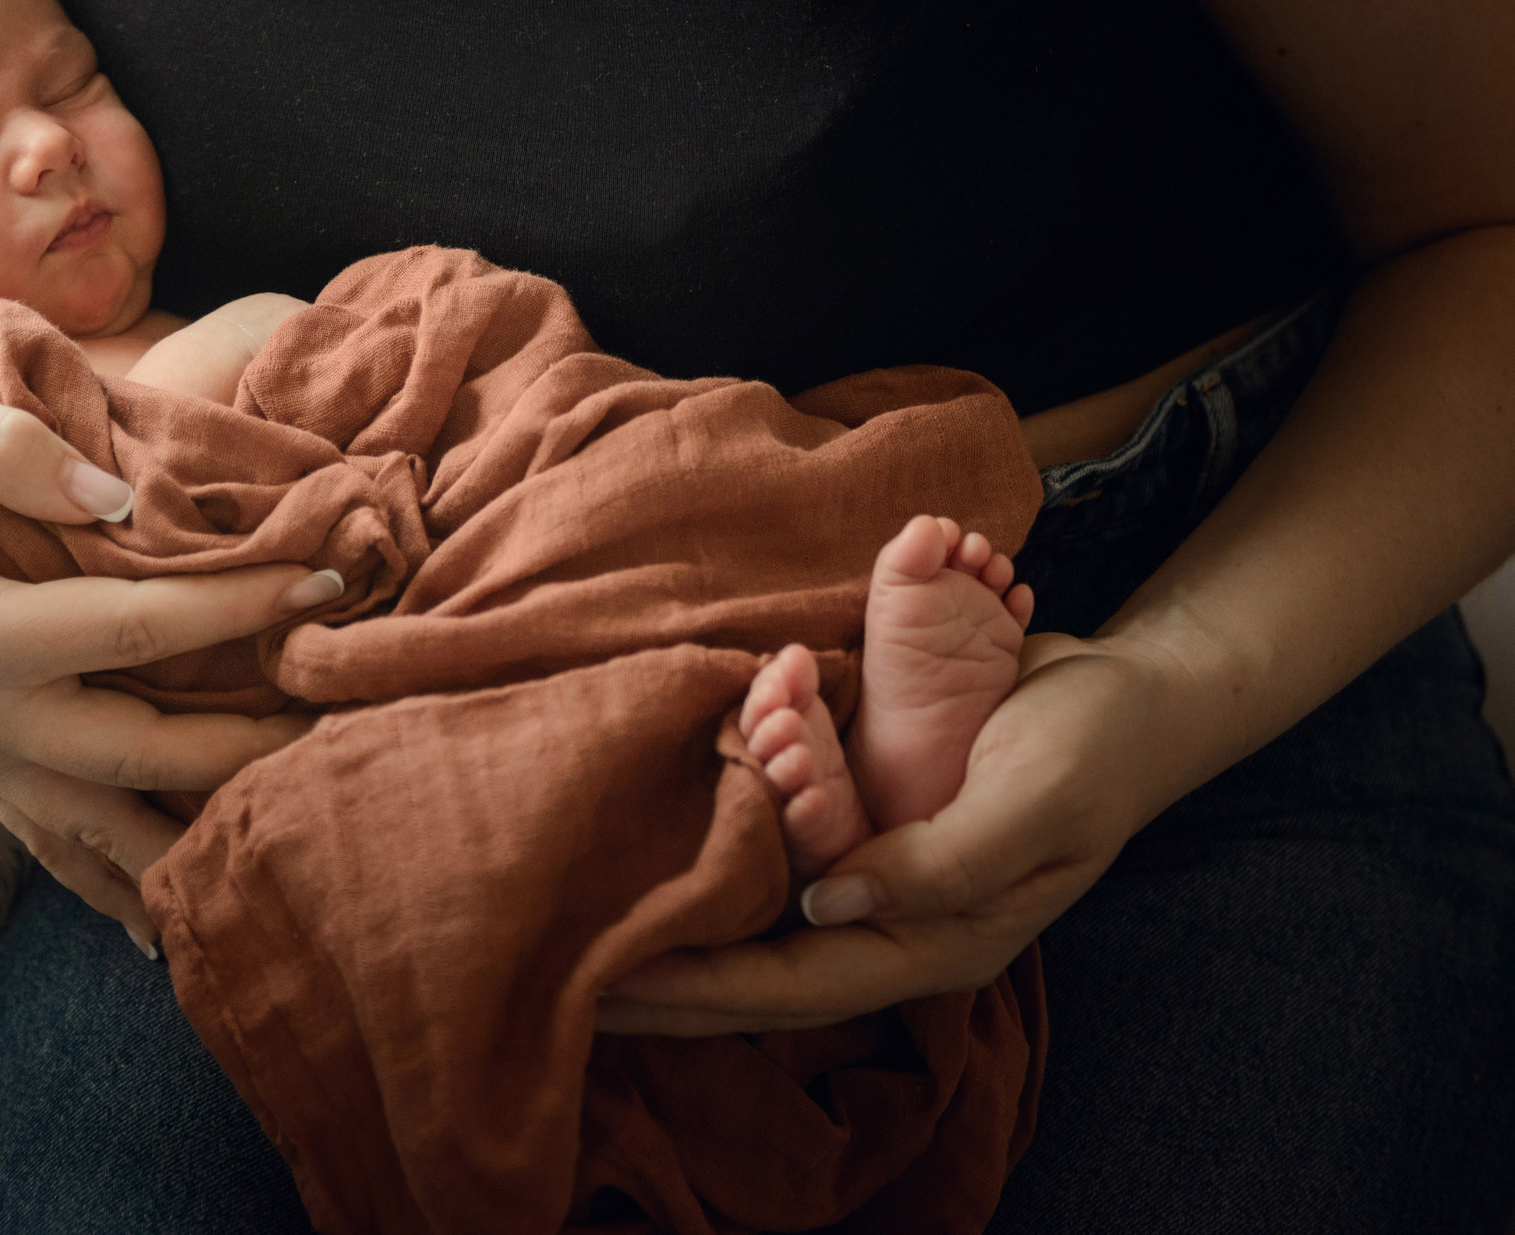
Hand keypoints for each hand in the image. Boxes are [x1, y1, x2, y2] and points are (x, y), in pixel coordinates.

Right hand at [0, 390, 338, 939]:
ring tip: (301, 828)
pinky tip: (167, 926)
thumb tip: (120, 500)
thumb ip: (10, 450)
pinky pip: (51, 841)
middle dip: (251, 743)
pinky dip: (110, 882)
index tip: (323, 582)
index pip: (134, 631)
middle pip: (140, 753)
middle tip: (349, 714)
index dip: (235, 607)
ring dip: (197, 831)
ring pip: (102, 823)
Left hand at [596, 633, 1196, 1033]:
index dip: (697, 990)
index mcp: (931, 939)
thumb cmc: (1090, 753)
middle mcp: (886, 914)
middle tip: (556, 962)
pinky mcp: (861, 808)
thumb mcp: (1028, 803)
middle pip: (753, 959)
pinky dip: (717, 820)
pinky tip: (650, 815)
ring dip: (680, 892)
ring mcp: (870, 864)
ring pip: (753, 894)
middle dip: (662, 969)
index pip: (791, 985)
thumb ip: (937, 864)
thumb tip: (826, 906)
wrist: (1128, 694)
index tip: (606, 988)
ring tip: (582, 896)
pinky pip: (773, 826)